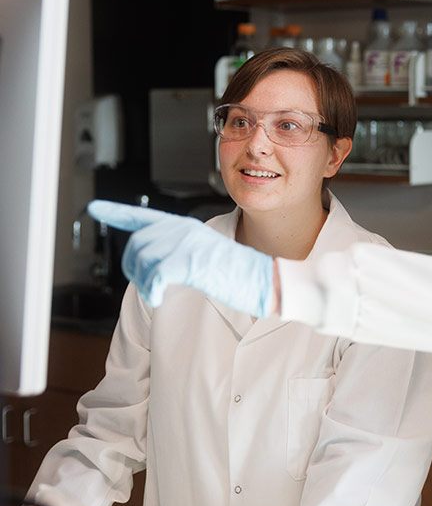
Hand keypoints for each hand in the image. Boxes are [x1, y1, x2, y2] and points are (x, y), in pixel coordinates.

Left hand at [88, 200, 273, 315]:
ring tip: (156, 293)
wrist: (262, 279)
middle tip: (147, 287)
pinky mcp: (189, 261)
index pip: (144, 216)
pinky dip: (152, 291)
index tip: (96, 207)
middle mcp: (182, 229)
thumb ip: (180, 253)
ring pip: (142, 261)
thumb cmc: (238, 273)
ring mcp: (185, 243)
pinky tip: (159, 297)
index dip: (117, 213)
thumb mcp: (205, 256)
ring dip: (143, 283)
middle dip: (133, 270)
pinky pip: (154, 276)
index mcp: (185, 227)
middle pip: (136, 245)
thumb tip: (154, 266)